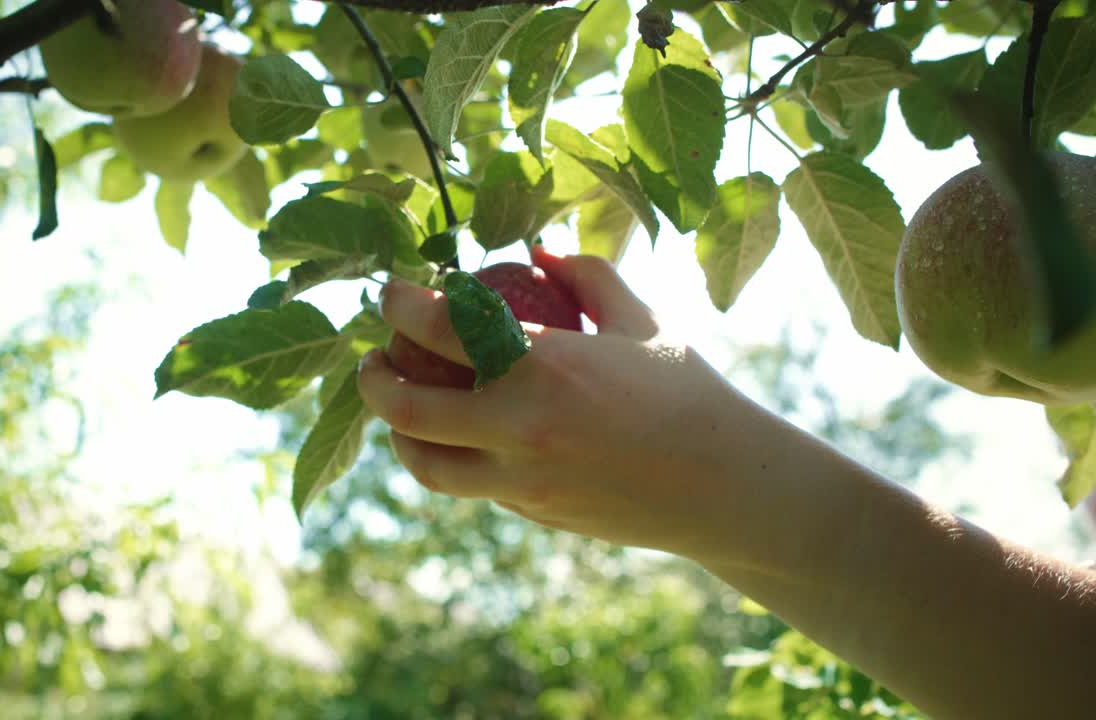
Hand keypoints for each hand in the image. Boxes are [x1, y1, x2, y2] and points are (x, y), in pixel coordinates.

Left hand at [358, 249, 744, 559]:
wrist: (723, 487)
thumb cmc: (687, 393)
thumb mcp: (642, 321)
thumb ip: (587, 276)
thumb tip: (538, 251)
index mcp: (546, 366)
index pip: (440, 326)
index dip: (400, 304)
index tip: (392, 292)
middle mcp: (521, 427)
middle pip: (407, 408)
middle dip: (372, 379)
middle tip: (371, 358)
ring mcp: (522, 480)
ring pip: (425, 464)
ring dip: (397, 433)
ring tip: (399, 405)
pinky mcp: (531, 512)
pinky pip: (469, 483)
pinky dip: (450, 455)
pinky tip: (460, 432)